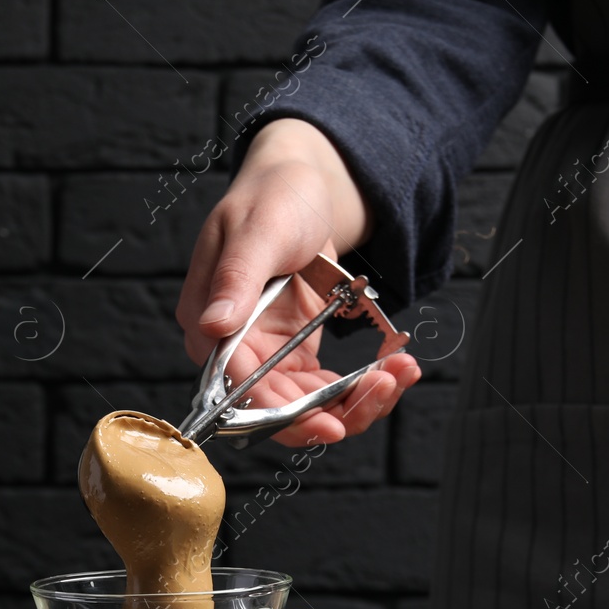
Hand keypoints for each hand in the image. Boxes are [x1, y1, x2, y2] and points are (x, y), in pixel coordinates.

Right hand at [175, 118, 420, 445]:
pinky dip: (364, 384)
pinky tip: (398, 366)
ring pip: (308, 407)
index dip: (280, 414)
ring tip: (400, 373)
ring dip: (358, 401)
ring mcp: (266, 357)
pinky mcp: (296, 355)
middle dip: (334, 411)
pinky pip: (328, 387)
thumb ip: (236, 278)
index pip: (237, 389)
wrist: (302, 185)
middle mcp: (233, 351)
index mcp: (207, 324)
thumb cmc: (272, 197)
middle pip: (277, 409)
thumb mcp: (257, 230)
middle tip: (384, 389)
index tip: (328, 423)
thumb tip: (213, 325)